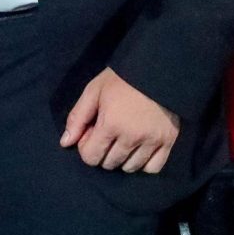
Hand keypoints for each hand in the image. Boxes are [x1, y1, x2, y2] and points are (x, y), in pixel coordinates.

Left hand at [60, 67, 180, 173]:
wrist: (157, 66)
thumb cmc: (122, 78)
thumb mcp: (94, 90)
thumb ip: (78, 117)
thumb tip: (65, 143)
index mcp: (111, 124)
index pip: (91, 157)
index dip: (86, 146)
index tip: (93, 132)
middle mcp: (131, 137)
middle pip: (109, 164)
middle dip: (104, 151)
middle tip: (109, 133)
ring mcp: (152, 141)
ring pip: (130, 168)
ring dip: (122, 158)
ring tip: (124, 139)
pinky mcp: (168, 141)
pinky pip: (153, 168)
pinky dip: (144, 163)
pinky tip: (140, 149)